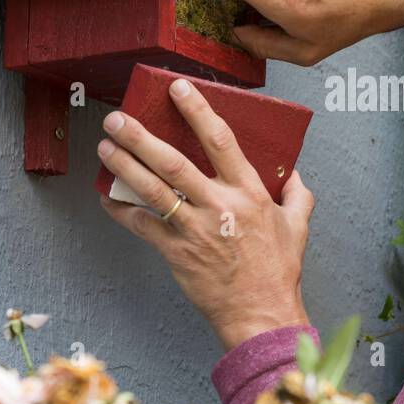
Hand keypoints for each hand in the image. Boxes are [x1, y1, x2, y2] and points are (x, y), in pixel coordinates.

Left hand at [97, 78, 314, 350]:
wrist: (261, 314)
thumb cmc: (278, 271)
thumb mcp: (298, 226)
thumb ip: (298, 194)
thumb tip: (294, 173)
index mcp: (250, 193)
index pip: (221, 141)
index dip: (197, 111)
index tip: (178, 89)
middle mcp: (221, 206)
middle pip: (174, 163)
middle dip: (142, 137)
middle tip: (119, 118)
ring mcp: (196, 231)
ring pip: (153, 192)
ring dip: (125, 167)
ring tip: (105, 147)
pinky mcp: (177, 254)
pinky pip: (143, 227)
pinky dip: (122, 211)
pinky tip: (108, 197)